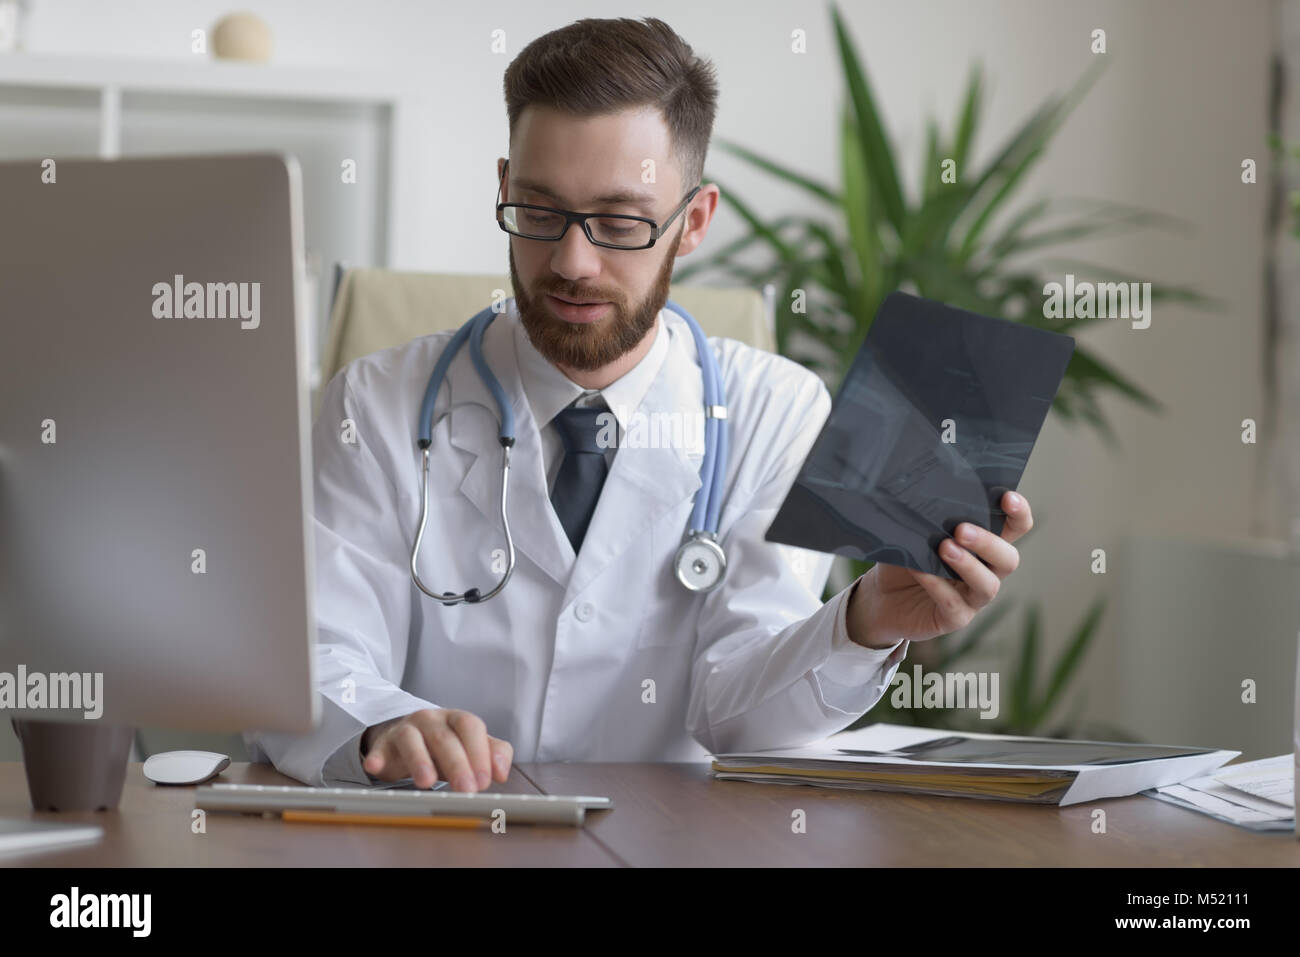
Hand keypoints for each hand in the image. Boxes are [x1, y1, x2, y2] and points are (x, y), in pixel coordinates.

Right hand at [361, 708, 513, 792]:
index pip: (470, 727)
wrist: (403, 736)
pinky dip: (377, 757)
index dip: (479, 752)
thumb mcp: (470, 746)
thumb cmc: (443, 744)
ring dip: (420, 760)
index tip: (485, 780)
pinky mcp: (383, 745)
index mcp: (456, 719)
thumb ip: (493, 754)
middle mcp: (431, 720)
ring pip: (412, 740)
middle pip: (444, 737)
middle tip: (467, 789)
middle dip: (457, 763)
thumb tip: (502, 772)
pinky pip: (379, 749)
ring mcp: (405, 730)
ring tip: (427, 782)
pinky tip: (375, 766)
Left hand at [849, 490, 1033, 648]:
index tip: (1008, 498)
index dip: (1018, 513)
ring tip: (945, 548)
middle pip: (1008, 559)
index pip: (1015, 527)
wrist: (884, 597)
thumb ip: (928, 520)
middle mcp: (986, 571)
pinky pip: (953, 604)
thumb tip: (927, 501)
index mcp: (984, 544)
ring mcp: (973, 597)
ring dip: (968, 565)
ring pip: (988, 585)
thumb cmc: (907, 558)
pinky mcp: (955, 618)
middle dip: (989, 542)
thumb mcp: (916, 534)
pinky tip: (921, 571)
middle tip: (962, 530)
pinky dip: (937, 586)